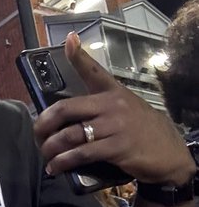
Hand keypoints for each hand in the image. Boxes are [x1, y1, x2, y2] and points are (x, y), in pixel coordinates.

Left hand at [34, 32, 193, 184]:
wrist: (168, 151)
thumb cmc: (139, 129)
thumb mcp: (123, 108)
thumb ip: (97, 106)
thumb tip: (66, 113)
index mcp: (111, 92)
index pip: (93, 70)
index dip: (78, 55)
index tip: (69, 39)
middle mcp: (111, 105)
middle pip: (65, 109)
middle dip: (43, 125)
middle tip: (37, 135)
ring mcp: (115, 126)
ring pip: (70, 135)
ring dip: (50, 147)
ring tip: (45, 155)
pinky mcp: (118, 147)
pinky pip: (82, 153)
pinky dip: (63, 162)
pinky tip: (55, 167)